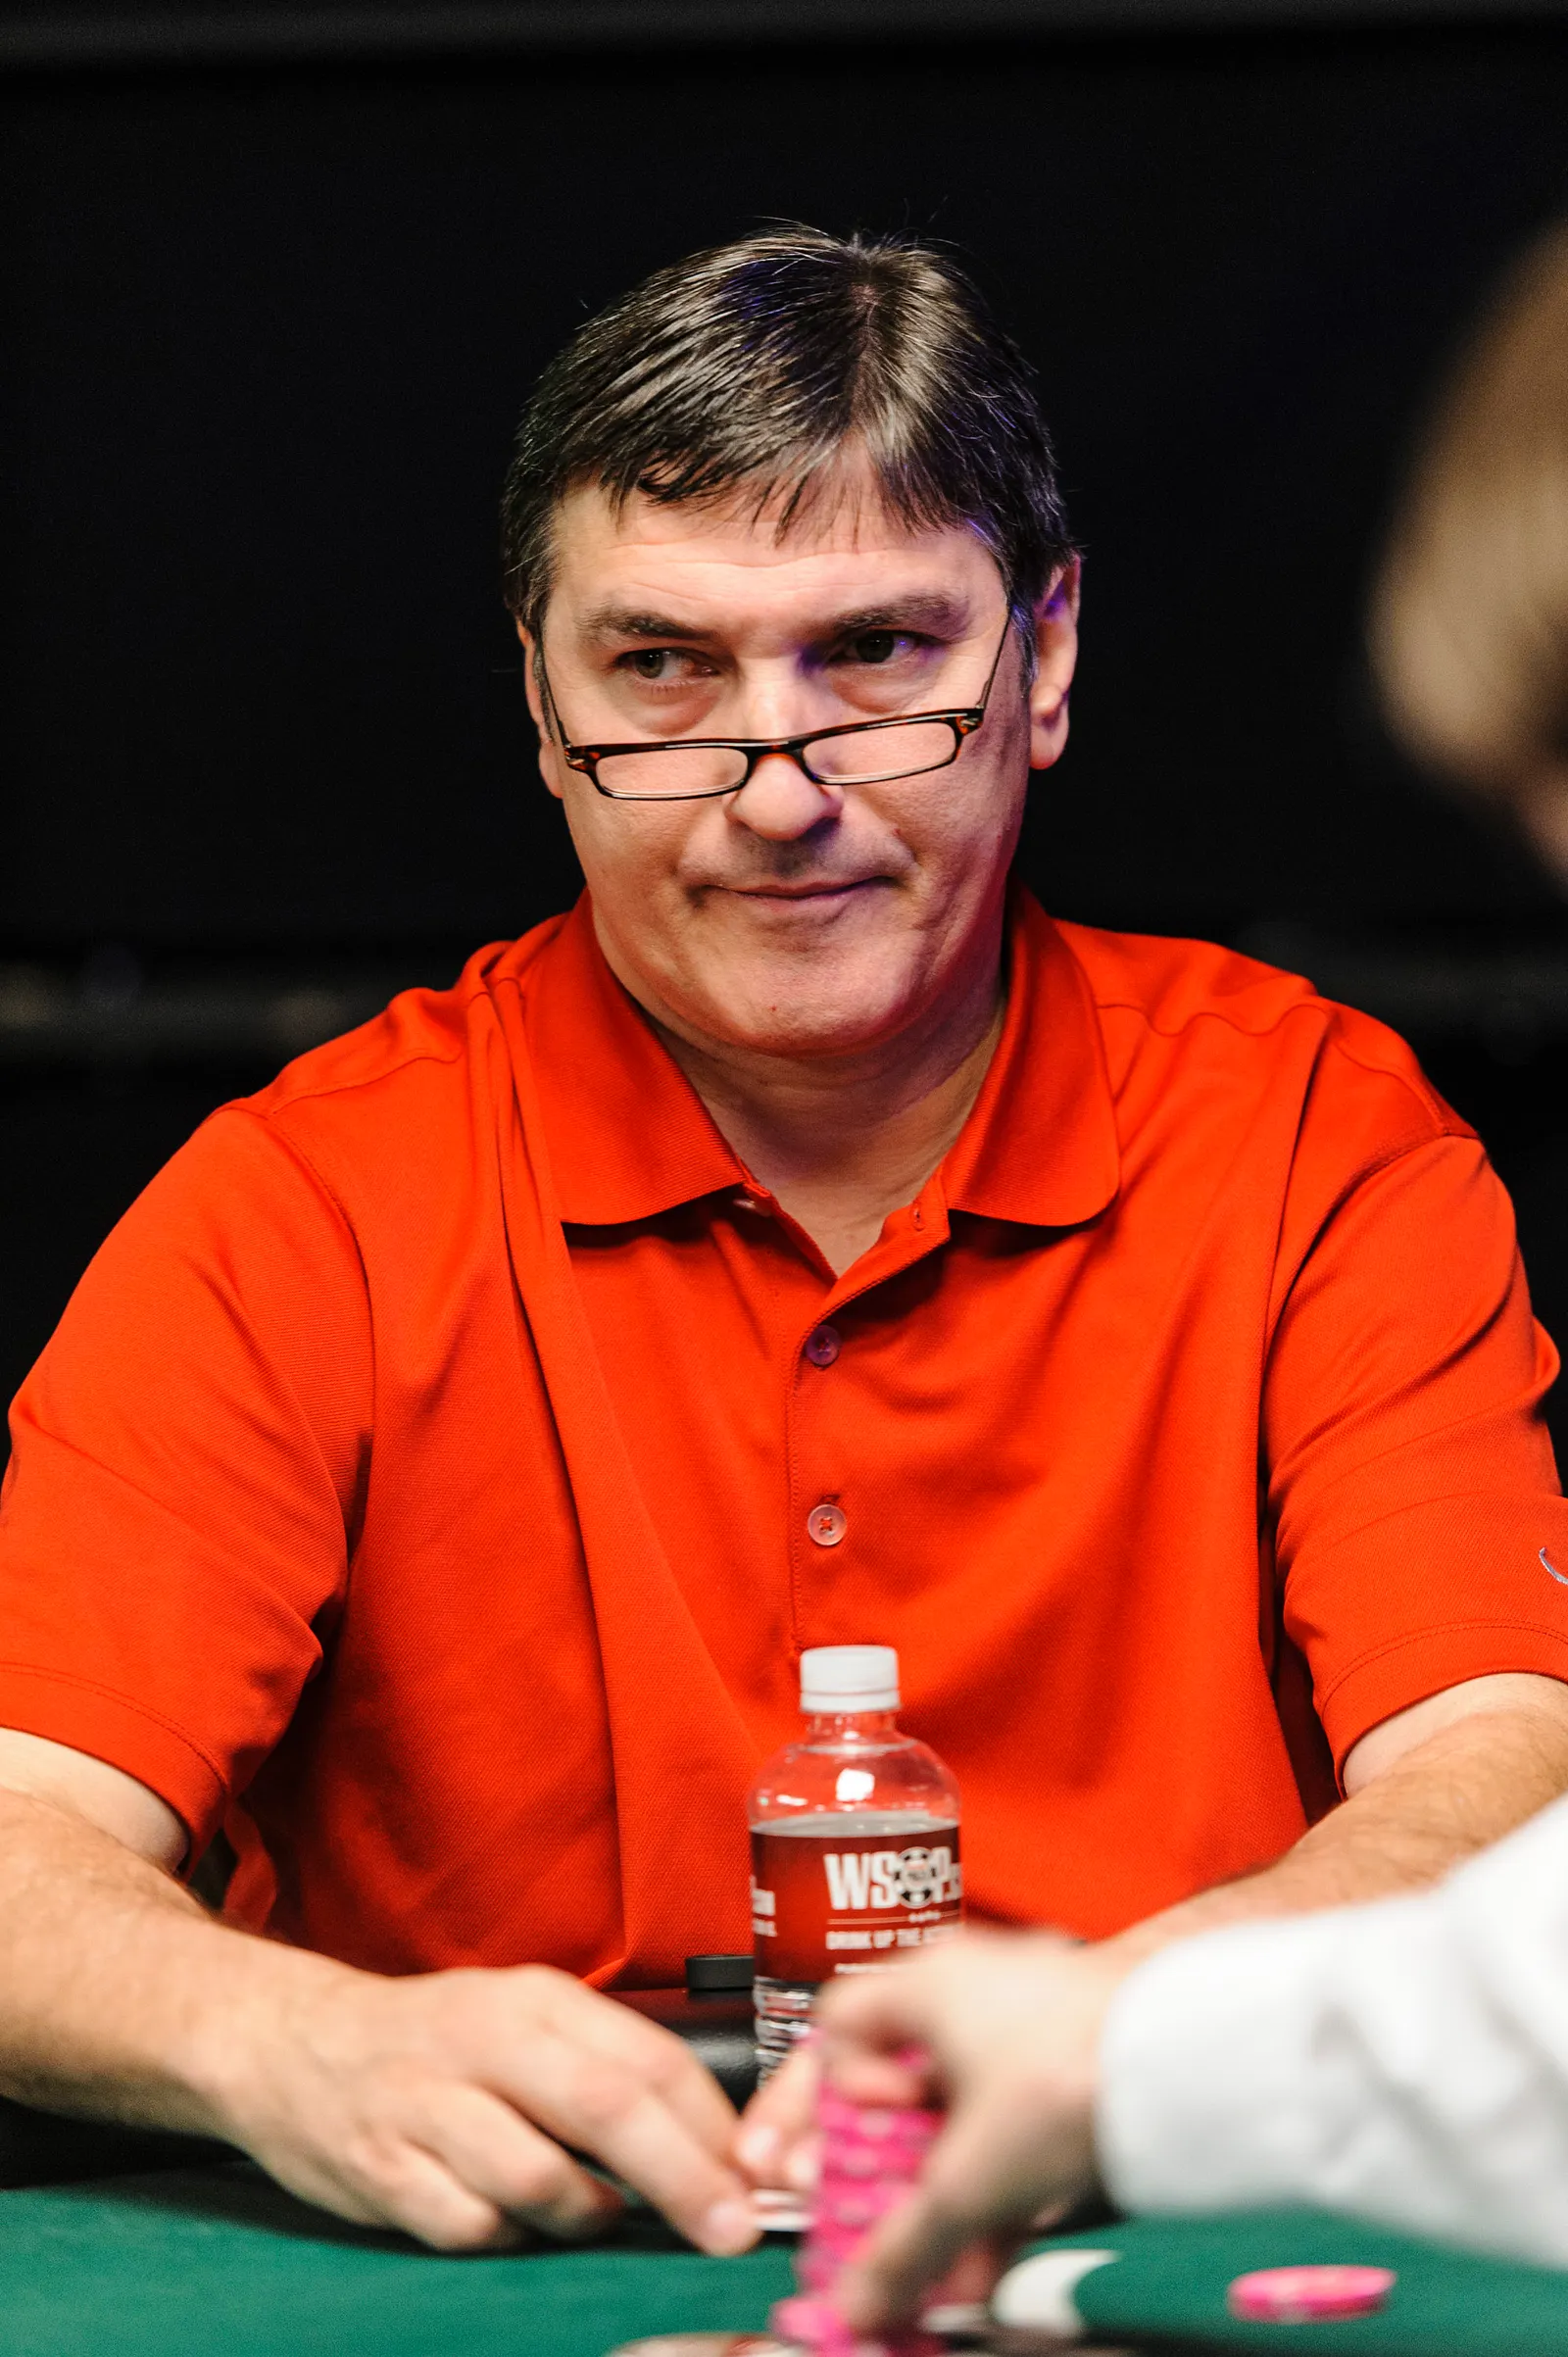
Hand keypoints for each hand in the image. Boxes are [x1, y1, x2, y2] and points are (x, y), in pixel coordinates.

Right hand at [194, 1951, 760, 2256]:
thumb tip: (716, 2146)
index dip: (714, 2123)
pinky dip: (505, 2237)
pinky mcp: (379, 2168)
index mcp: (535, 1999)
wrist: (293, 2043)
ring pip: (537, 2177)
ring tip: (599, 2215)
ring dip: (586, 2213)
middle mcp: (484, 2039)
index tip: (761, 2175)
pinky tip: (511, 2223)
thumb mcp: (525, 2022)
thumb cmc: (435, 2042)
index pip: (648, 2055)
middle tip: (729, 2230)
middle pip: (607, 2108)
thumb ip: (607, 2069)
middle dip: (683, 2177)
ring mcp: (426, 2104)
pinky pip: (467, 2226)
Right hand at [757, 1933, 1131, 2330]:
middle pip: (903, 2077)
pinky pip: (1020, 2121)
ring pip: (966, 2109)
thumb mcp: (967, 2180)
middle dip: (890, 2163)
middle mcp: (977, 1984)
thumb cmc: (1071, 2076)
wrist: (1188, 2069)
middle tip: (882, 2213)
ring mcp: (1034, 2017)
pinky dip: (1004, 2181)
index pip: (838, 2025)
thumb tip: (859, 2299)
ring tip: (951, 2253)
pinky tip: (1004, 2248)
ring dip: (950, 2186)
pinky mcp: (1080, 2055)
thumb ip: (902, 2246)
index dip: (826, 2095)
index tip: (829, 2154)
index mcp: (929, 1980)